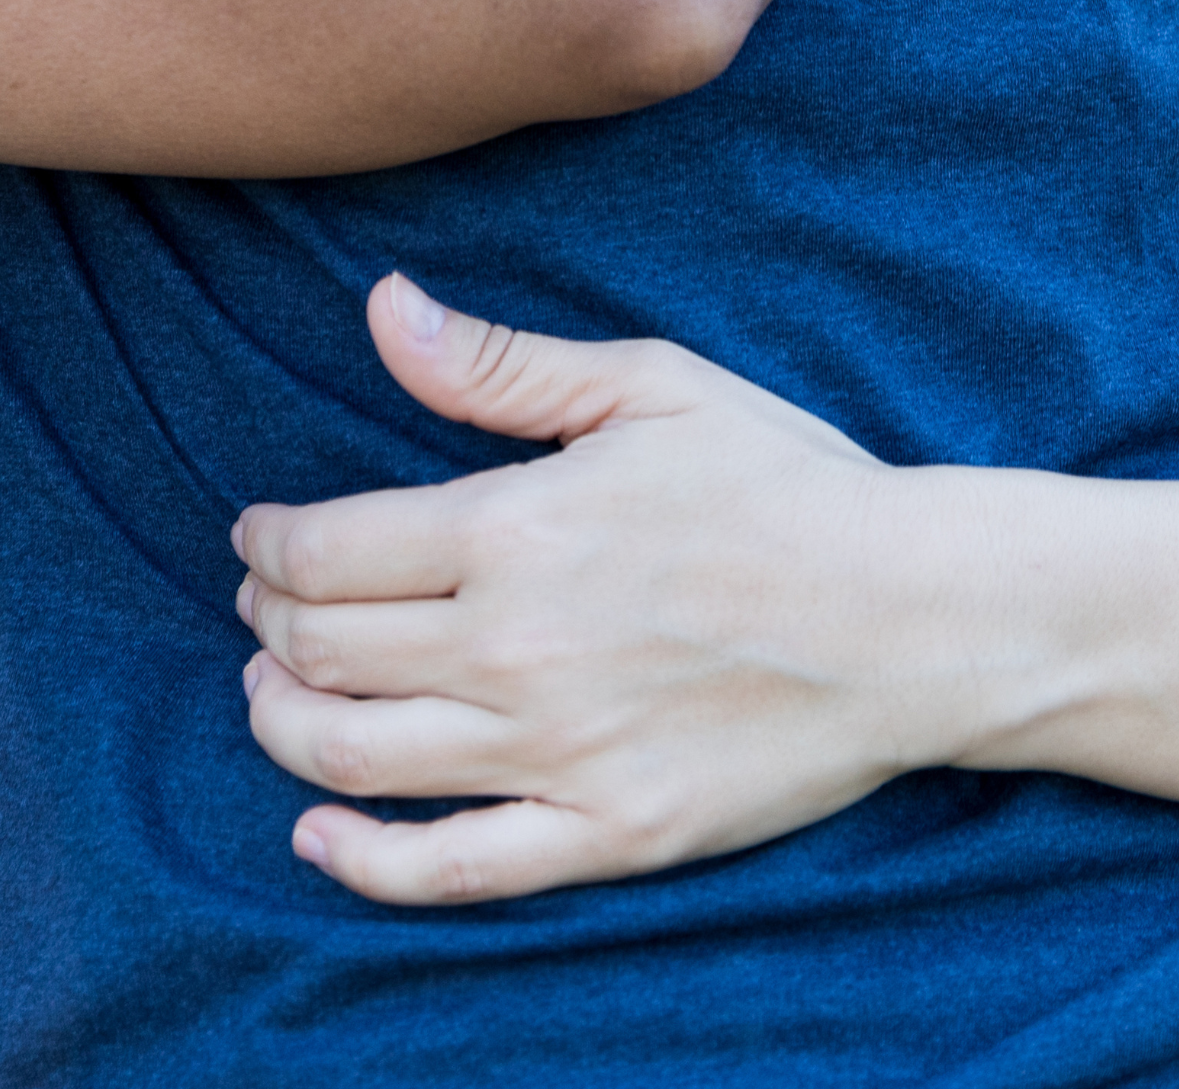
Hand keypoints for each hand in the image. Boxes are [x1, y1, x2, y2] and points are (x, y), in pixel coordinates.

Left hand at [230, 275, 951, 906]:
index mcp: (518, 528)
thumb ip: (503, 364)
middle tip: (271, 608)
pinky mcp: (604, 834)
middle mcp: (515, 647)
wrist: (918, 615)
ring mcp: (556, 752)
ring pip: (349, 757)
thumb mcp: (653, 388)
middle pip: (319, 651)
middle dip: (270, 623)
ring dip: (282, 724)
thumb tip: (382, 310)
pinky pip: (446, 868)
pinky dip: (358, 859)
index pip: (323, 551)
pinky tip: (317, 831)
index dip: (266, 546)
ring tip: (279, 694)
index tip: (261, 539)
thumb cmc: (790, 484)